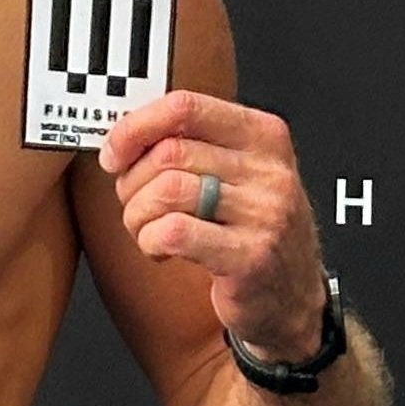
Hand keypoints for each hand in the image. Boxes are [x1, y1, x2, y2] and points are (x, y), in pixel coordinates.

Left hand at [98, 89, 328, 361]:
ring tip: (148, 231)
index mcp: (263, 136)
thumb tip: (123, 137)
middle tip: (135, 204)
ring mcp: (265, 213)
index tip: (113, 154)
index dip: (135, 128)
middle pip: (168, 153)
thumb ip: (191, 147)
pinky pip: (173, 232)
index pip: (185, 106)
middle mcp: (269, 170)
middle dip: (132, 182)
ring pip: (166, 190)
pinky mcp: (250, 257)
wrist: (291, 298)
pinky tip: (161, 251)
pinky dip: (150, 241)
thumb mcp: (236, 175)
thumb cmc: (251, 232)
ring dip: (138, 215)